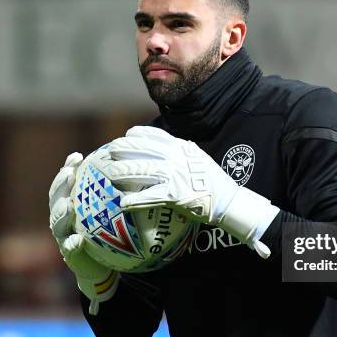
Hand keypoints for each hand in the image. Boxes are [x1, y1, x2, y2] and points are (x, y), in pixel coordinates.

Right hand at [49, 152, 117, 313]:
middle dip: (61, 185)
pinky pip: (69, 249)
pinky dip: (72, 244)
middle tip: (70, 175)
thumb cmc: (110, 231)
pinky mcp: (70, 255)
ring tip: (69, 206)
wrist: (104, 265)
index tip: (78, 157)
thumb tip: (134, 166)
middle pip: (56, 198)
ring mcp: (63, 235)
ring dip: (61, 213)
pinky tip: (78, 240)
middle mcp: (63, 218)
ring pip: (57, 222)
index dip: (68, 168)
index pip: (66, 182)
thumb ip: (116, 192)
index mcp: (71, 202)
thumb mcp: (114, 210)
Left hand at [98, 126, 279, 258]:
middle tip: (108, 154)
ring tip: (109, 176)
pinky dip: (134, 200)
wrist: (228, 199)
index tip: (125, 137)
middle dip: (121, 150)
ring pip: (141, 170)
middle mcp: (176, 157)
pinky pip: (149, 196)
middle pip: (141, 149)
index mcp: (181, 146)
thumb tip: (160, 148)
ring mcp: (175, 175)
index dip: (135, 135)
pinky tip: (123, 202)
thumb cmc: (211, 181)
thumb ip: (179, 151)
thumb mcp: (196, 157)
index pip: (152, 134)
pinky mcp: (175, 195)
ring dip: (121, 173)